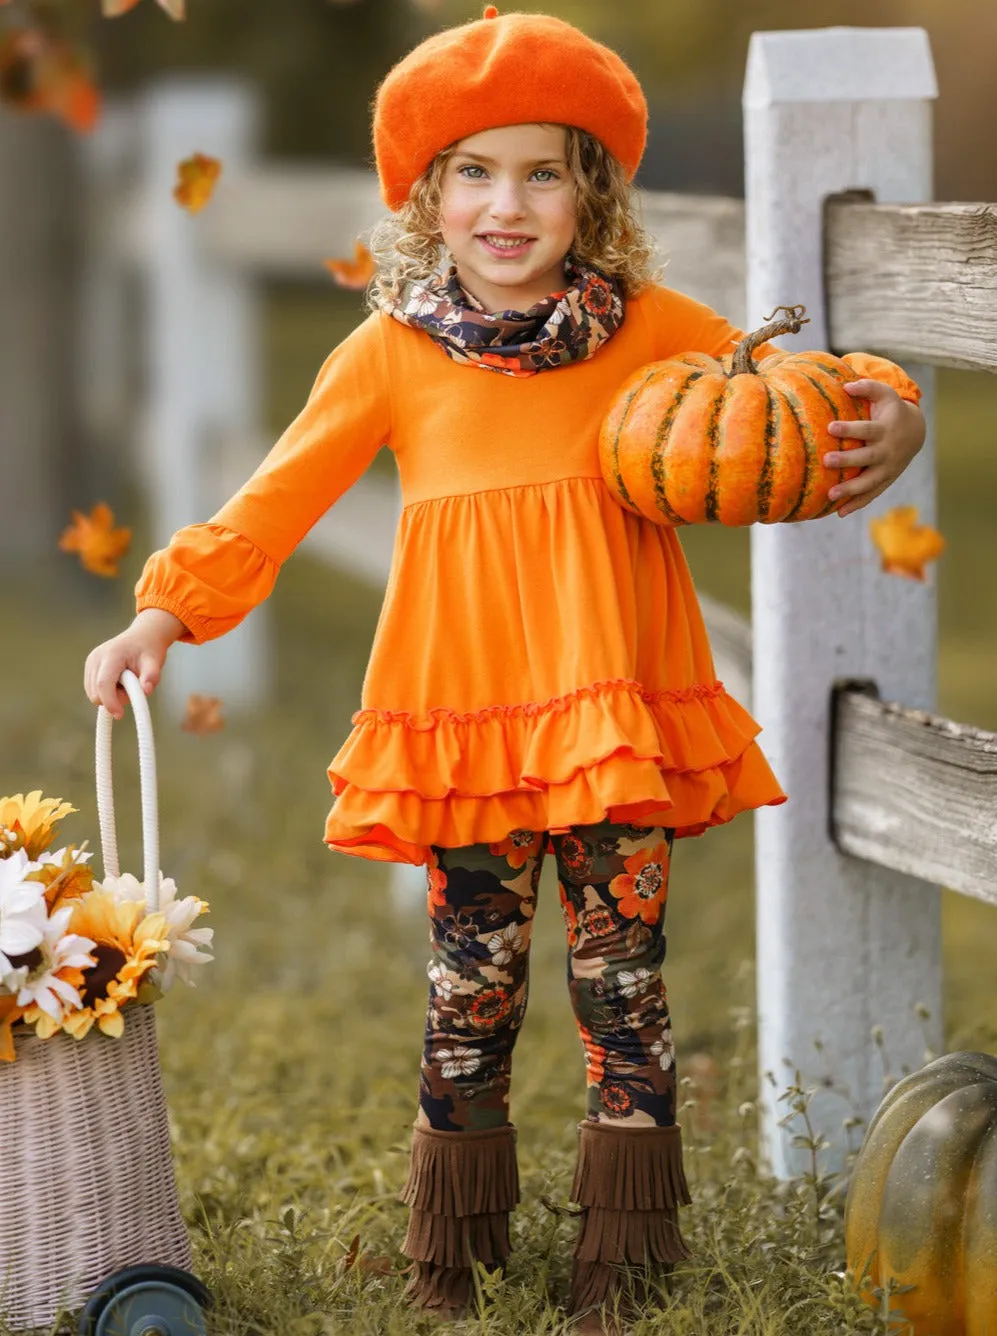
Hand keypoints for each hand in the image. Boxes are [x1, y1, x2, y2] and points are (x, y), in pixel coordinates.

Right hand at [84, 608, 186, 718]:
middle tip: (133, 689)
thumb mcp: (155, 662)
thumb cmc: (149, 650)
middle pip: (96, 692)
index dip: (110, 702)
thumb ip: (152, 676)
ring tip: (127, 683)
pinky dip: (106, 692)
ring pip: (93, 694)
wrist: (142, 637)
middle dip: (114, 699)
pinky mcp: (89, 667)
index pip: (104, 684)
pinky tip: (119, 682)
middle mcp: (96, 657)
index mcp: (112, 654)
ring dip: (111, 696)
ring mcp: (90, 662)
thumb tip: (146, 690)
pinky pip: (93, 690)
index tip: (120, 715)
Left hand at [822, 380, 925, 517]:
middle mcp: (887, 451)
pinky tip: (839, 512)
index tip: (831, 427)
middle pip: (868, 458)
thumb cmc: (891, 410)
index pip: (867, 429)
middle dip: (848, 460)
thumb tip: (846, 385)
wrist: (915, 431)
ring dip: (851, 489)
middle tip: (827, 460)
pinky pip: (871, 495)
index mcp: (885, 429)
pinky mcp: (885, 481)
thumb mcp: (885, 394)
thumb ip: (867, 387)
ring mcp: (887, 469)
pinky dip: (857, 504)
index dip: (850, 429)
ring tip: (830, 495)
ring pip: (870, 482)